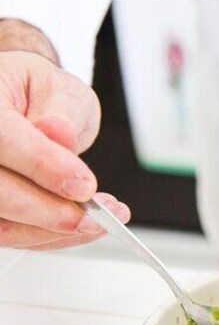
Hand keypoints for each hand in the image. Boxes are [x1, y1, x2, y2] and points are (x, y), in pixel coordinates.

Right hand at [0, 31, 129, 249]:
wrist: (22, 106)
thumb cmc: (36, 95)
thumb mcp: (58, 88)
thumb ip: (61, 110)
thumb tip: (58, 135)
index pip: (2, 139)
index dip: (42, 165)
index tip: (84, 185)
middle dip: (50, 210)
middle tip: (98, 215)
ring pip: (2, 224)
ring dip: (56, 231)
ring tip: (103, 220)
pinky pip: (13, 235)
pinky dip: (52, 237)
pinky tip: (85, 226)